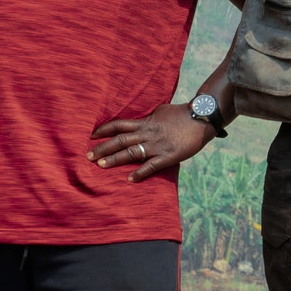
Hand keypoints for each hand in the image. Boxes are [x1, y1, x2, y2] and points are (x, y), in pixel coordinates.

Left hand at [91, 101, 216, 179]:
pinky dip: (139, 173)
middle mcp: (147, 133)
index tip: (91, 135)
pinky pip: (151, 165)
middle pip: (120, 140)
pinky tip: (129, 180)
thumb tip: (142, 117)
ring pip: (131, 152)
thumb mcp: (161, 110)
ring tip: (100, 165)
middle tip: (87, 155)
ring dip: (115, 159)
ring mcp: (157, 145)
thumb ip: (149, 116)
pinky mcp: (168, 156)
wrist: (202, 118)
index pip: (119, 125)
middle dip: (103, 147)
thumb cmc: (182, 113)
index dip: (104, 129)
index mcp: (145, 122)